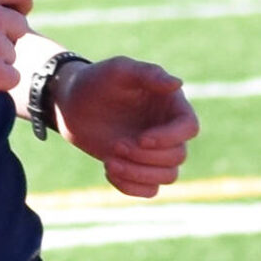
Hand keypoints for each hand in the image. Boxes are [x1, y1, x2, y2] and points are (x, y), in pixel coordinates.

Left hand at [55, 55, 196, 197]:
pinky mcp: (137, 167)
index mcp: (171, 105)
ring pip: (168, 177)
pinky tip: (108, 170)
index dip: (169, 138)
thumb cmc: (96, 81)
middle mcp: (167, 130)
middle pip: (178, 156)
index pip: (189, 128)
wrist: (70, 103)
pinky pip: (150, 190)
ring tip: (110, 162)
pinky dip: (131, 187)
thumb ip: (148, 73)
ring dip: (139, 174)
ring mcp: (153, 152)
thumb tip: (177, 84)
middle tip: (115, 145)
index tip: (141, 139)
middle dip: (145, 157)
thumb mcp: (119, 69)